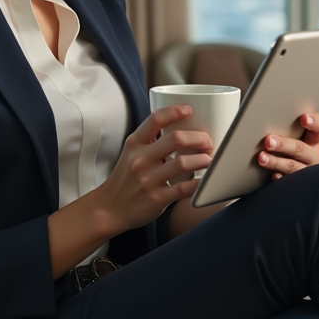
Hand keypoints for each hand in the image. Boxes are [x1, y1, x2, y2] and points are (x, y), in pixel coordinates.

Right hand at [94, 105, 213, 233]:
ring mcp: (148, 180)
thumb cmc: (126, 178)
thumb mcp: (131, 153)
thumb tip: (179, 125)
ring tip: (208, 159)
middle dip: (199, 138)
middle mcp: (140, 159)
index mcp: (135, 144)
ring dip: (202, 159)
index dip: (175, 111)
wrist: (109, 208)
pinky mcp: (157, 199)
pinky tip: (205, 179)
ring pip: (183, 163)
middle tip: (207, 141)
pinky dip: (199, 183)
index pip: (156, 119)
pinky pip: (184, 188)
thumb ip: (150, 140)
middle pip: (176, 139)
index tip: (189, 110)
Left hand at [258, 112, 318, 179]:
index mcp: (315, 141)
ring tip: (262, 157)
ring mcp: (307, 173)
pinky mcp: (298, 186)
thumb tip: (262, 110)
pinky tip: (271, 175)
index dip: (314, 123)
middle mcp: (314, 157)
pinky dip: (279, 178)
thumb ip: (287, 127)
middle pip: (301, 149)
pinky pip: (288, 183)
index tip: (304, 118)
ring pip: (293, 167)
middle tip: (268, 140)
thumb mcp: (297, 138)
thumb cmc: (293, 150)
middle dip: (284, 145)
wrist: (301, 181)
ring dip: (276, 162)